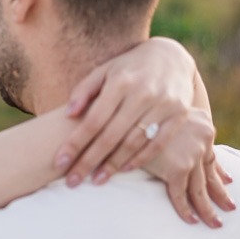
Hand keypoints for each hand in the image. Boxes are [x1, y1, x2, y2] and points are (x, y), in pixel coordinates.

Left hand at [53, 38, 195, 185]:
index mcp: (120, 82)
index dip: (75, 143)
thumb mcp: (105, 70)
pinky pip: (158, 143)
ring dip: (113, 165)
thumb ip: (84, 90)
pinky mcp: (180, 115)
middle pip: (111, 135)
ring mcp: (163, 105)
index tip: (59, 163)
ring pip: (134, 142)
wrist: (171, 56)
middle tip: (73, 182)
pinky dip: (140, 159)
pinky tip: (124, 170)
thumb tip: (68, 114)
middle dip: (89, 161)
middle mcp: (143, 94)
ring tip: (96, 181)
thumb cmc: (128, 68)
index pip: (93, 120)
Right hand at [142, 108, 234, 225]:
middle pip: (210, 174)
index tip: (228, 181)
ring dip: (208, 210)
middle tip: (231, 207)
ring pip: (200, 189)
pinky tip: (191, 221)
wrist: (131, 108)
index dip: (220, 171)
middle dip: (220, 193)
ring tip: (216, 223)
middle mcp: (204, 138)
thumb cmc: (143, 109)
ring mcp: (192, 154)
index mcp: (203, 123)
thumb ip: (175, 127)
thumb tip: (174, 140)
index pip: (212, 155)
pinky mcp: (177, 168)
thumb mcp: (165, 114)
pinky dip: (185, 210)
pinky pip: (181, 195)